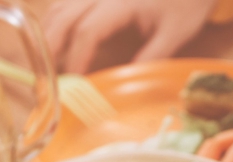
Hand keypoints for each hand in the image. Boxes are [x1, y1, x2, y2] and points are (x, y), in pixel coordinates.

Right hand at [44, 0, 216, 72]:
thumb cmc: (186, 5)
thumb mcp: (175, 34)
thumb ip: (152, 56)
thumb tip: (126, 82)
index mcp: (121, 2)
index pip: (89, 30)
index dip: (78, 57)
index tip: (75, 80)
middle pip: (63, 16)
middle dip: (51, 47)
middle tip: (47, 76)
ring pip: (59, 7)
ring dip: (49, 34)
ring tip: (46, 62)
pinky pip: (66, 4)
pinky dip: (56, 22)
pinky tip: (56, 42)